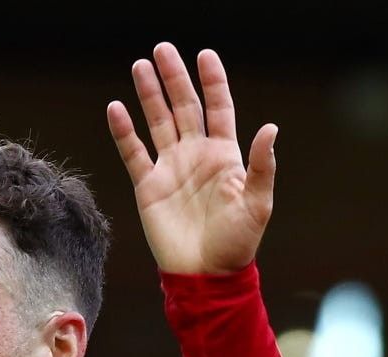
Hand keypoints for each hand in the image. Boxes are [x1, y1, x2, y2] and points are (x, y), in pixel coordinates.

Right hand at [108, 42, 276, 274]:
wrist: (205, 275)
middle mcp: (196, 155)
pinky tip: (116, 108)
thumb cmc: (237, 243)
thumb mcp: (257, 204)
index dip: (213, 82)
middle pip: (184, 107)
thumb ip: (261, 166)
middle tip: (163, 50)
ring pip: (158, 122)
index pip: (218, 108)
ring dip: (149, 95)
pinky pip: (134, 152)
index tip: (205, 55)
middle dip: (174, 78)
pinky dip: (124, 131)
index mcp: (224, 156)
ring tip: (141, 66)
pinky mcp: (149, 186)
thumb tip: (270, 129)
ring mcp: (171, 168)